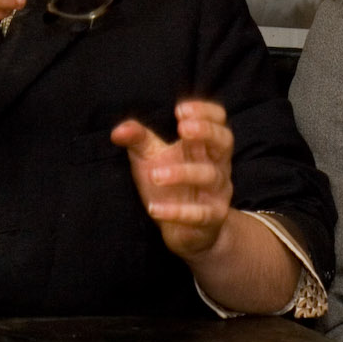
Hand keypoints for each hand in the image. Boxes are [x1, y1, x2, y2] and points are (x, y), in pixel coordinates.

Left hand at [114, 100, 235, 261]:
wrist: (190, 232)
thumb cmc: (172, 186)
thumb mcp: (152, 159)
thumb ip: (138, 140)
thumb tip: (118, 130)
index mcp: (206, 146)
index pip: (218, 120)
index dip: (205, 112)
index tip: (179, 110)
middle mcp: (218, 165)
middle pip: (224, 141)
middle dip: (206, 131)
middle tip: (183, 128)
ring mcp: (217, 191)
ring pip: (209, 176)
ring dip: (182, 173)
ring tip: (155, 175)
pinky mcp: (211, 218)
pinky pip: (199, 214)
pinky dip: (177, 212)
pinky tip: (154, 208)